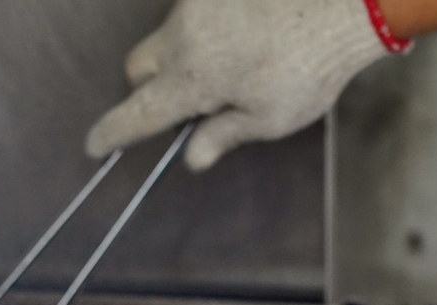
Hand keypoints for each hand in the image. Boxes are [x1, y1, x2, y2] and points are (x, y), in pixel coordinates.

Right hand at [86, 0, 402, 170]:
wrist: (343, 3)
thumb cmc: (311, 65)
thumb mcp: (270, 117)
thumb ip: (223, 135)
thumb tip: (193, 157)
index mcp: (193, 79)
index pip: (138, 113)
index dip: (113, 132)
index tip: (94, 146)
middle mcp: (183, 37)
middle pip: (138, 67)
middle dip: (149, 88)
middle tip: (188, 104)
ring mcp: (195, 4)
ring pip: (166, 37)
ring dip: (182, 57)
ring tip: (234, 67)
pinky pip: (191, 13)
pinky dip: (204, 31)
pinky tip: (243, 38)